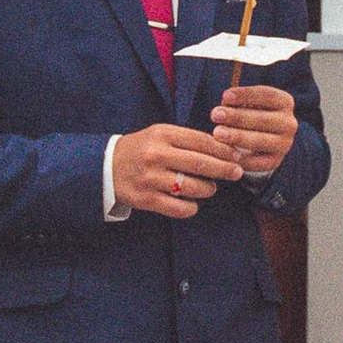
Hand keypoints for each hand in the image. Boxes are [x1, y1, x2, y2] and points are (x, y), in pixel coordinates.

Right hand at [112, 123, 244, 220]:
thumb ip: (187, 139)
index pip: (201, 141)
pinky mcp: (146, 200)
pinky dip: (191, 207)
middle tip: (237, 172)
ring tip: (210, 188)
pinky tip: (192, 202)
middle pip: (201, 163)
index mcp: (162, 134)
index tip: (237, 155)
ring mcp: (151, 178)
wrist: (106, 167)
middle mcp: (156, 155)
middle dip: (225, 169)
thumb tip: (223, 148)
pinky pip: (180, 208)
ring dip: (208, 189)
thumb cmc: (141, 149)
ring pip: (193, 188)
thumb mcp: (160, 135)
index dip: (223, 149)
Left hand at [210, 82, 298, 181]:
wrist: (259, 141)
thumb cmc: (248, 114)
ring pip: (260, 141)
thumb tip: (225, 102)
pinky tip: (225, 154)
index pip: (267, 95)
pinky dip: (240, 158)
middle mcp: (289, 123)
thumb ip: (237, 102)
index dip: (246, 95)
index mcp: (285, 102)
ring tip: (216, 133)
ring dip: (237, 137)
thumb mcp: (246, 103)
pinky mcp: (275, 162)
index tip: (225, 96)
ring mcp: (284, 144)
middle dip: (237, 117)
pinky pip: (257, 162)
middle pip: (262, 119)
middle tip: (215, 114)